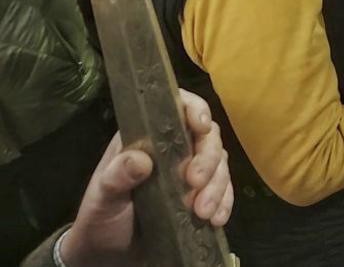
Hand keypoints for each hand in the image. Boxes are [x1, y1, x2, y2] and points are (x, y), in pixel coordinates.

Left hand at [61, 90, 231, 266]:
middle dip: (207, 159)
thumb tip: (140, 159)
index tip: (200, 127)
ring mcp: (190, 172)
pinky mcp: (202, 196)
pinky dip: (225, 202)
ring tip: (203, 212)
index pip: (177, 108)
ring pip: (220, 163)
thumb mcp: (102, 199)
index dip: (194, 109)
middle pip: (207, 137)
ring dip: (218, 186)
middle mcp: (173, 149)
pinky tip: (216, 219)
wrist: (108, 257)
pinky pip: (225, 191)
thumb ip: (116, 177)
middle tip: (195, 183)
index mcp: (147, 137)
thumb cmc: (100, 220)